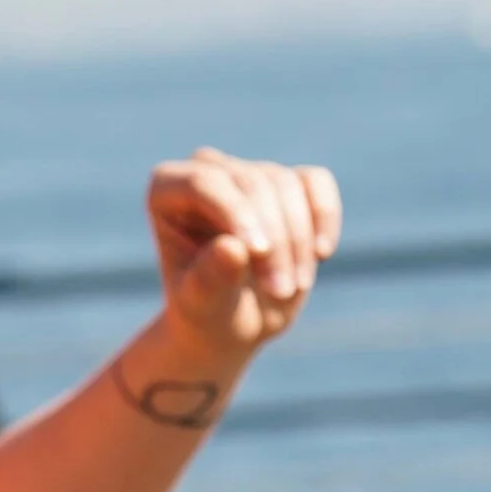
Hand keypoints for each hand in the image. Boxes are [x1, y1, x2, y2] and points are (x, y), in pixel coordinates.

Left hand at [147, 151, 340, 364]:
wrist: (232, 321)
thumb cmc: (206, 310)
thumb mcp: (202, 304)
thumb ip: (210, 278)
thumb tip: (232, 247)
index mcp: (166, 191)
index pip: (204, 183)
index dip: (236, 212)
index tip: (258, 253)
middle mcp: (206, 171)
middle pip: (250, 183)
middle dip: (273, 239)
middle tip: (281, 291)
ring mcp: (248, 172)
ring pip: (285, 185)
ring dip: (298, 240)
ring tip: (291, 288)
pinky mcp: (287, 182)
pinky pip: (316, 182)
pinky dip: (324, 215)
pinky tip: (322, 253)